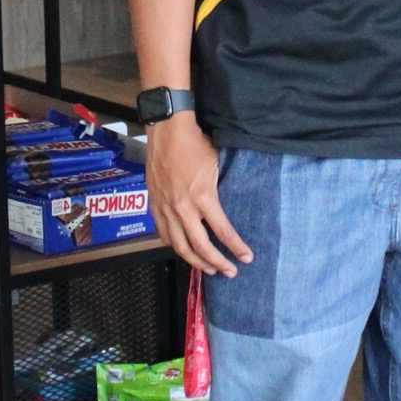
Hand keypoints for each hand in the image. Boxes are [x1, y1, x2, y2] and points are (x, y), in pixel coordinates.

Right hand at [147, 114, 252, 277]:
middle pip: (200, 247)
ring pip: (179, 246)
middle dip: (217, 263)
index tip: (246, 258)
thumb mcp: (216, 166)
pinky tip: (183, 251)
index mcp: (202, 197)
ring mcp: (165, 207)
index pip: (222, 231)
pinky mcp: (154, 204)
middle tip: (229, 271)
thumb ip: (218, 192)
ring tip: (208, 269)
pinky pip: (163, 234)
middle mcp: (182, 207)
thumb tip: (227, 209)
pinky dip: (174, 246)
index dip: (236, 248)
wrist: (167, 130)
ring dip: (195, 261)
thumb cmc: (195, 144)